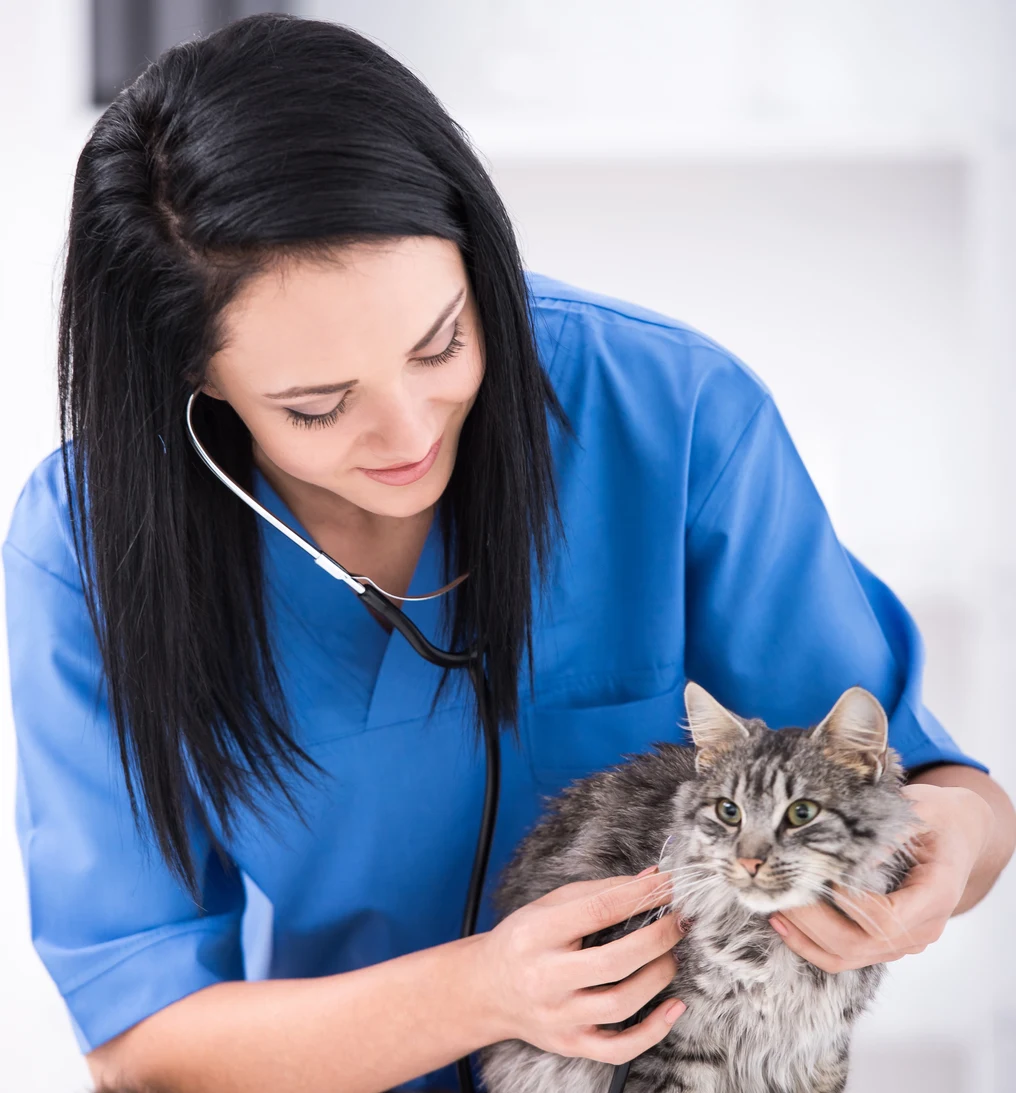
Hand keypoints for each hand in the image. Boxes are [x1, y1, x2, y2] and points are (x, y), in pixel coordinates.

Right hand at [478, 867, 685, 1063]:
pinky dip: (654, 1031)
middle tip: (679, 922)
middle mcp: (545, 977)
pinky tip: (673, 1006)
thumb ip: (600, 891)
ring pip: (621, 1004)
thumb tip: (650, 878)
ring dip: (658, 976)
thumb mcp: (548, 905)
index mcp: (537, 934)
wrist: (486, 989)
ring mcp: (558, 1016)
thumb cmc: (523, 940)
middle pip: (614, 961)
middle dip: (658, 938)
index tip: (669, 885)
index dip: (641, 895)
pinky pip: (619, 1049)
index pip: (599, 910)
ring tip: (670, 955)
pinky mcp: (570, 1044)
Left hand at [769, 783, 993, 972]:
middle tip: (781, 894)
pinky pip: (848, 955)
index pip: (889, 920)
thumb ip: (884, 832)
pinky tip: (784, 921)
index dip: (851, 905)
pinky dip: (813, 943)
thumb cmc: (937, 816)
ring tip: (774, 908)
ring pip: (851, 958)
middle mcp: (925, 927)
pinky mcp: (889, 941)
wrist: (959, 832)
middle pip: (863, 945)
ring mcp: (907, 940)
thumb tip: (840, 850)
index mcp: (938, 895)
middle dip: (814, 923)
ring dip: (807, 938)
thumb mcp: (917, 811)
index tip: (822, 875)